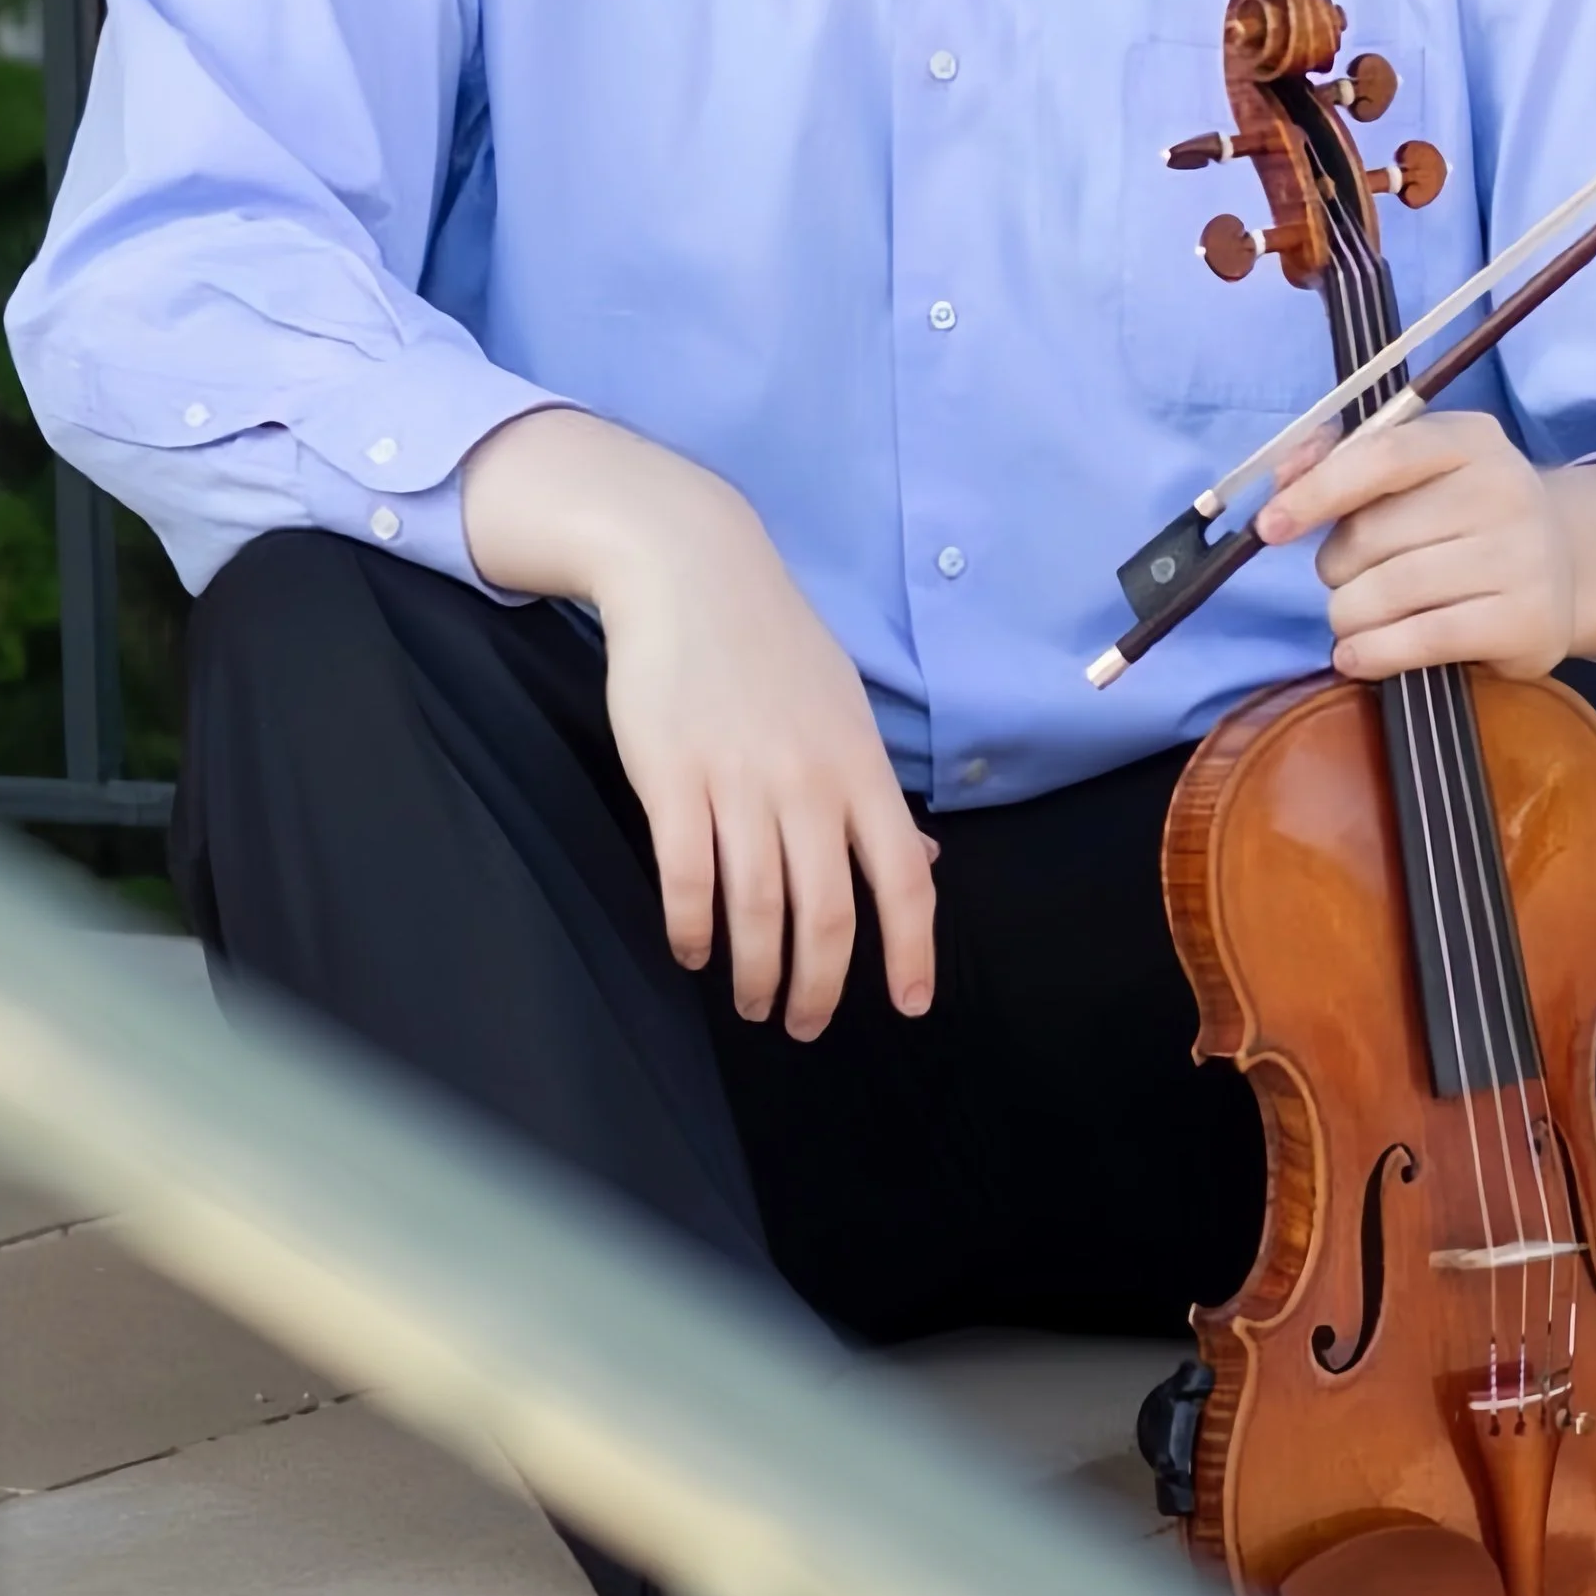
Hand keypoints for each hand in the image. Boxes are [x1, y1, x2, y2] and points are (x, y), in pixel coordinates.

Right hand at [461, 410, 933, 1037]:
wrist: (692, 569)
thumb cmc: (773, 641)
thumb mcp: (846, 708)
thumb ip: (876, 792)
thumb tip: (922, 861)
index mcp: (861, 767)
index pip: (905, 878)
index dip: (912, 951)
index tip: (909, 1005)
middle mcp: (810, 782)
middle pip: (828, 914)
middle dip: (820, 987)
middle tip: (805, 1025)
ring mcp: (740, 781)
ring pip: (757, 909)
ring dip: (756, 972)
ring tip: (751, 1001)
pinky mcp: (673, 778)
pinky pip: (686, 878)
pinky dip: (690, 929)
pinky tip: (690, 949)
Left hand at [1253, 411, 1595, 680]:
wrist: (1562, 567)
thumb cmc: (1462, 517)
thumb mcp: (1417, 472)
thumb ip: (1342, 461)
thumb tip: (1282, 478)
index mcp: (1470, 440)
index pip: (1382, 456)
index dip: (1317, 492)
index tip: (1270, 526)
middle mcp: (1505, 490)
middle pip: (1374, 536)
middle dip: (1336, 568)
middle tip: (1345, 579)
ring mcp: (1523, 558)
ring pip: (1389, 592)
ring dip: (1347, 616)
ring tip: (1352, 620)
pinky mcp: (1527, 622)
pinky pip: (1423, 641)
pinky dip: (1373, 654)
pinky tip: (1358, 656)